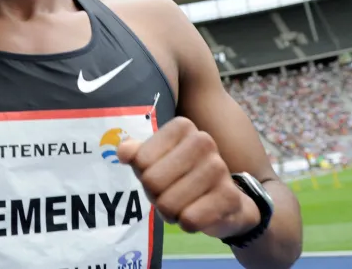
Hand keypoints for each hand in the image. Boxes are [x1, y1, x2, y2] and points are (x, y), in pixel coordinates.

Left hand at [117, 117, 260, 239]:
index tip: (161, 174)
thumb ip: (136, 153)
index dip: (144, 175)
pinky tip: (199, 214)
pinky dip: (187, 224)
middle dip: (156, 196)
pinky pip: (189, 219)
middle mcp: (203, 141)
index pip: (141, 160)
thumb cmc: (181, 176)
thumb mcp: (154, 161)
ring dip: (171, 212)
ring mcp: (219, 167)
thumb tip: (123, 152)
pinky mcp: (229, 196)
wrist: (225, 200)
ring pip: (169, 204)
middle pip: (152, 182)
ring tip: (184, 204)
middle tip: (170, 194)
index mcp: (182, 127)